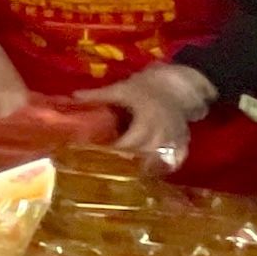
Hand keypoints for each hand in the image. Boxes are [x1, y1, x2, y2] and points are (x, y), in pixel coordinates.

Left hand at [73, 63, 211, 173]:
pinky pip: (178, 158)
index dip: (115, 149)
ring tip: (128, 171)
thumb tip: (73, 97)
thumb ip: (99, 95)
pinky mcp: (182, 140)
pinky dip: (167, 166)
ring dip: (145, 165)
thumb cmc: (146, 86)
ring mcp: (174, 137)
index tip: (100, 153)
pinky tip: (154, 172)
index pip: (130, 142)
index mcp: (146, 119)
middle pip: (145, 154)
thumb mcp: (122, 89)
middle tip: (111, 164)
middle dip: (128, 160)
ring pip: (161, 158)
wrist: (177, 83)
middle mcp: (162, 131)